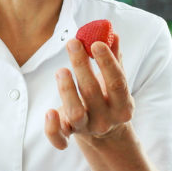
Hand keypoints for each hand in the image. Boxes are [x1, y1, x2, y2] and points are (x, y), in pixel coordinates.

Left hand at [45, 35, 134, 149]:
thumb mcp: (113, 81)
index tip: (95, 42)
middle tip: (73, 43)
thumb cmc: (106, 98)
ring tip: (61, 70)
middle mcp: (105, 119)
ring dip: (67, 90)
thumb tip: (112, 32)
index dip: (108, 62)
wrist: (103, 133)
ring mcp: (86, 128)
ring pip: (76, 113)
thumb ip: (114, 58)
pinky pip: (59, 137)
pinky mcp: (68, 134)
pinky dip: (52, 127)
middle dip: (82, 66)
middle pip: (92, 92)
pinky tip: (49, 111)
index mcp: (122, 105)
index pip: (117, 83)